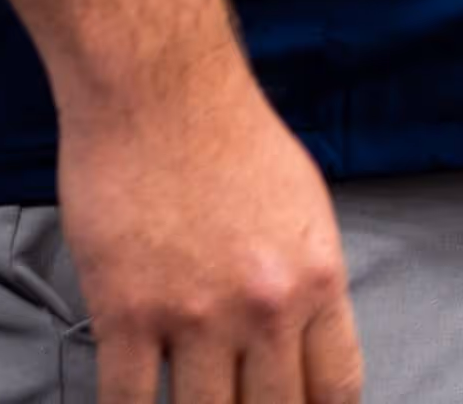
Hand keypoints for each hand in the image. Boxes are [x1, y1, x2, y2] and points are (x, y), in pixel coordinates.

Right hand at [56, 60, 360, 403]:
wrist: (159, 89)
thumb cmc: (229, 134)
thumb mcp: (304, 207)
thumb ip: (307, 280)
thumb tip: (305, 340)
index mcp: (317, 279)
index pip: (336, 388)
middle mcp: (265, 308)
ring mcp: (194, 316)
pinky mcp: (126, 314)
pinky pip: (127, 402)